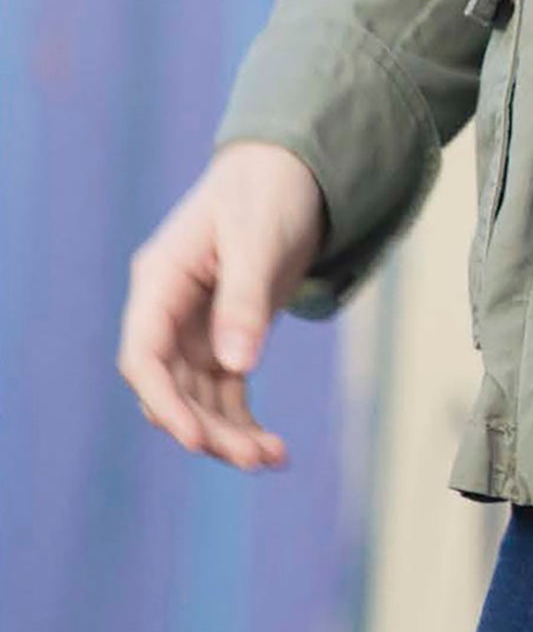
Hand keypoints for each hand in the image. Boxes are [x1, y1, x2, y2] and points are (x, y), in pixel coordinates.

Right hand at [116, 142, 327, 469]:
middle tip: (254, 458)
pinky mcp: (225, 339)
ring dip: (229, 435)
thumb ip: (245, 302)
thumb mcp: (258, 240)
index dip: (163, 403)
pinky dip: (245, 423)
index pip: (143, 356)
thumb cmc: (267, 193)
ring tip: (273, 459)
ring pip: (198, 401)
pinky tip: (275, 451)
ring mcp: (194, 330)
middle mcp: (169, 312)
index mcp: (159, 283)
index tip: (194, 440)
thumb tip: (237, 366)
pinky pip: (225, 395)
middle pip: (170, 389)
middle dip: (206, 429)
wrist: (289, 172)